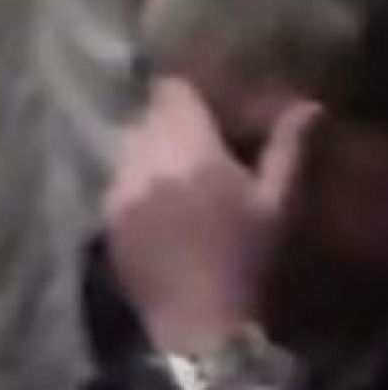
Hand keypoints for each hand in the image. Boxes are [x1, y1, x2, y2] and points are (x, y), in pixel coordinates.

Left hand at [103, 77, 319, 354]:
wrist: (198, 319)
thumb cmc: (245, 259)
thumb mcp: (275, 204)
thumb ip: (285, 149)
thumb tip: (305, 108)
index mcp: (192, 150)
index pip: (169, 92)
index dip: (181, 92)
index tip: (194, 102)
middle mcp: (147, 160)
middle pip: (145, 117)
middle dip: (165, 121)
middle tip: (186, 139)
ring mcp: (121, 186)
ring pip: (125, 145)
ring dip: (144, 148)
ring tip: (165, 170)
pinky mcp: (105, 212)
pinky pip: (114, 178)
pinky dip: (129, 179)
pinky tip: (149, 200)